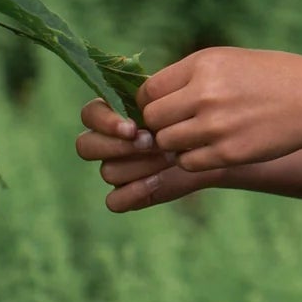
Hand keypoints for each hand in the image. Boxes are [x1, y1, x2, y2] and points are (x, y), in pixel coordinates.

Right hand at [76, 98, 219, 212]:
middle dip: (118, 145)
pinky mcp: (130, 194)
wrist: (215, 148)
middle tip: (151, 141)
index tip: (132, 127)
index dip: (105, 121)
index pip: (90, 115)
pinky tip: (157, 180)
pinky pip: (115, 201)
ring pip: (107, 172)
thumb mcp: (179, 103)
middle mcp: (109, 143)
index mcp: (114, 115)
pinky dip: (133, 192)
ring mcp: (118, 169)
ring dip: (138, 165)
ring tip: (170, 157)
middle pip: (86, 146)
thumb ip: (157, 101)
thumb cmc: (195, 119)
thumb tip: (145, 103)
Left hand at [136, 46, 301, 172]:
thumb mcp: (229, 61)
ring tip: (198, 136)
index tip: (163, 107)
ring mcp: (216, 125)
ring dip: (177, 144)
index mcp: (203, 64)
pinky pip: (189, 162)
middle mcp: (205, 93)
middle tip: (180, 124)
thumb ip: (191, 76)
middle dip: (161, 125)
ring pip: (167, 143)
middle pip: (153, 119)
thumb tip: (151, 99)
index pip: (149, 90)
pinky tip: (212, 148)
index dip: (150, 102)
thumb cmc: (272, 77)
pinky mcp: (229, 153)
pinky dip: (194, 159)